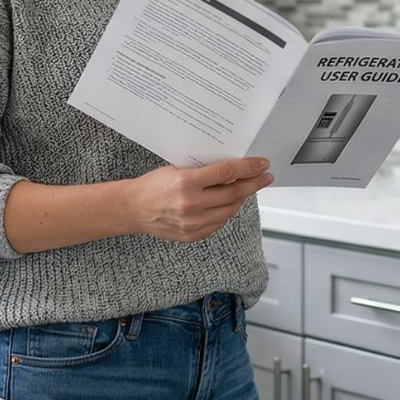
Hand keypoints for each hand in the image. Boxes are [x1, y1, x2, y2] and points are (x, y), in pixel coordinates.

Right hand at [126, 156, 273, 242]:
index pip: (227, 173)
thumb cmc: (153, 185)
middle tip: (265, 177)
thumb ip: (204, 171)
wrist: (133, 208)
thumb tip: (234, 169)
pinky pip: (218, 224)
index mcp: (186, 182)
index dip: (249, 168)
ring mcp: (192, 223)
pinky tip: (229, 203)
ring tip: (247, 189)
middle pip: (234, 193)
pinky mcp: (192, 236)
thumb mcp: (177, 169)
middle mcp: (191, 204)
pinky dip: (227, 212)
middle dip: (254, 184)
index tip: (262, 164)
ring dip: (242, 199)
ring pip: (230, 211)